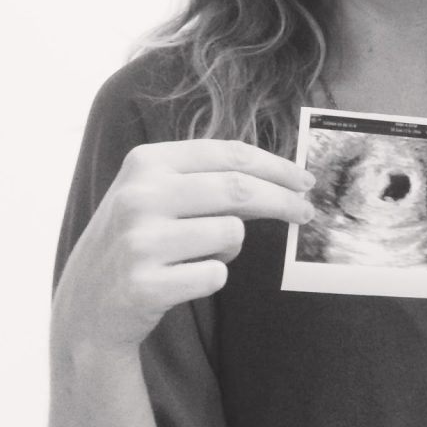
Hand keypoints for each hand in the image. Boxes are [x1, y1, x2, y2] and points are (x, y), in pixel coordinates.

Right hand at [52, 138, 314, 357]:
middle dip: (283, 200)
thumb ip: (209, 176)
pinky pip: (216, 274)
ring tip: (201, 254)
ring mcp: (140, 241)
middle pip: (240, 189)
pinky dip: (213, 277)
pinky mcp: (145, 285)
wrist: (85, 307)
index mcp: (146, 162)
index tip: (304, 179)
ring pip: (232, 233)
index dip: (276, 166)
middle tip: (306, 212)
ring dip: (232, 247)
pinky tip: (183, 280)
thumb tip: (284, 175)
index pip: (230, 154)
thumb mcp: (158, 192)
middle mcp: (140, 196)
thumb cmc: (139, 239)